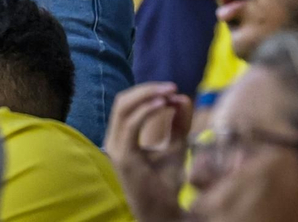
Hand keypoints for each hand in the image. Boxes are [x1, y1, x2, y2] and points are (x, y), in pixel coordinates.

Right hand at [105, 82, 191, 221]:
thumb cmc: (167, 181)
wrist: (164, 211)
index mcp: (122, 136)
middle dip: (147, 89)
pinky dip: (147, 111)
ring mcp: (116, 148)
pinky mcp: (124, 157)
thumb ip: (179, 122)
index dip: (149, 91)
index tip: (174, 91)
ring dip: (147, 95)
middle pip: (122, 101)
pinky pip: (130, 125)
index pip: (127, 103)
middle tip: (172, 87)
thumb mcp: (177, 145)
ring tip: (170, 94)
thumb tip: (182, 97)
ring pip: (123, 108)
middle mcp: (114, 140)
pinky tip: (164, 105)